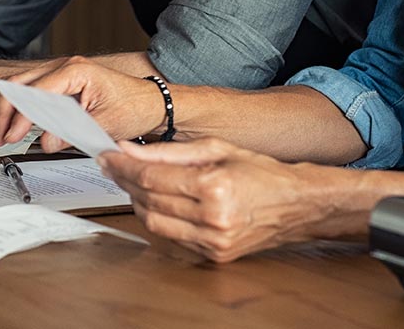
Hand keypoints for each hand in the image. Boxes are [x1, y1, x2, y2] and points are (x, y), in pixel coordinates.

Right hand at [0, 56, 163, 151]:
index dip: (20, 116)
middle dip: (2, 112)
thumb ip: (72, 131)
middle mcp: (64, 67)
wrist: (150, 103)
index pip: (36, 92)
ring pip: (17, 87)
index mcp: (75, 70)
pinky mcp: (59, 85)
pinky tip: (1, 123)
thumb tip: (45, 140)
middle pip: (18, 85)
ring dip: (3, 111)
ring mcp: (60, 74)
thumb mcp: (105, 123)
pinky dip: (13, 108)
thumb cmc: (135, 107)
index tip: (12, 136)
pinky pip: (28, 93)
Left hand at [98, 138, 316, 262]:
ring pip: (155, 223)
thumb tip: (130, 149)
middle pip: (149, 200)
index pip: (152, 177)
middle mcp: (213, 218)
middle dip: (125, 181)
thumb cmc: (261, 172)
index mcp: (214, 186)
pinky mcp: (214, 255)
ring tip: (132, 182)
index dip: (123, 166)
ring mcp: (213, 241)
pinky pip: (171, 237)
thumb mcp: (216, 148)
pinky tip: (155, 202)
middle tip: (113, 165)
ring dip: (137, 201)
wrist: (296, 205)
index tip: (107, 155)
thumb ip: (169, 151)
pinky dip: (158, 218)